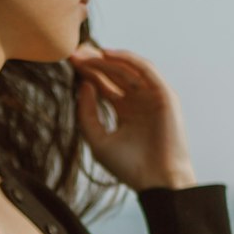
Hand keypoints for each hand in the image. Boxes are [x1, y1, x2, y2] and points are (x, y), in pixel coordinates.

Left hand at [68, 42, 197, 191]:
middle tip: (74, 52)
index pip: (104, 85)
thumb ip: (87, 113)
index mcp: (125, 112)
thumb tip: (83, 84)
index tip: (69, 61)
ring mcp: (152, 97)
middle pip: (114, 74)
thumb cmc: (129, 167)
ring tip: (85, 53)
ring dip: (107, 59)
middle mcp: (139, 102)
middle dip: (94, 62)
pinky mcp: (165, 95)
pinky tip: (107, 55)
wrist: (157, 181)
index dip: (87, 72)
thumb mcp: (98, 139)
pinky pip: (145, 70)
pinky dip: (127, 59)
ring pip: (128, 69)